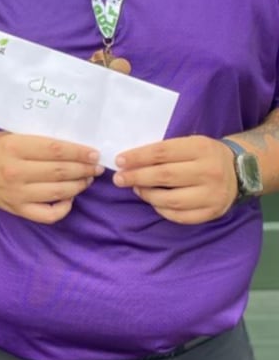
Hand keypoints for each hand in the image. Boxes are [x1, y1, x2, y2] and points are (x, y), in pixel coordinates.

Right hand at [0, 132, 102, 223]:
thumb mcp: (15, 134)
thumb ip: (41, 140)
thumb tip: (77, 147)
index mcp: (14, 147)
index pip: (55, 150)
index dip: (79, 152)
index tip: (94, 153)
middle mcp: (14, 171)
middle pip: (59, 172)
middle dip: (84, 169)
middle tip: (96, 167)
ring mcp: (16, 193)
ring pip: (58, 192)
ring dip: (78, 186)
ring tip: (87, 179)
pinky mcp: (17, 209)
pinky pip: (48, 215)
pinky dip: (64, 208)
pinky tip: (69, 197)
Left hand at [113, 135, 237, 222]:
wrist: (240, 171)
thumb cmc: (205, 154)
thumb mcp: (190, 143)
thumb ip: (165, 151)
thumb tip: (130, 161)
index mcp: (200, 149)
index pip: (161, 153)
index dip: (137, 157)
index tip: (120, 161)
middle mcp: (208, 172)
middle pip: (164, 176)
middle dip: (137, 177)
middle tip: (119, 179)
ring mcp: (212, 195)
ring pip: (171, 200)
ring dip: (147, 195)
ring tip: (137, 189)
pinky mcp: (212, 212)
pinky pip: (181, 216)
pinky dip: (162, 210)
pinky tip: (154, 202)